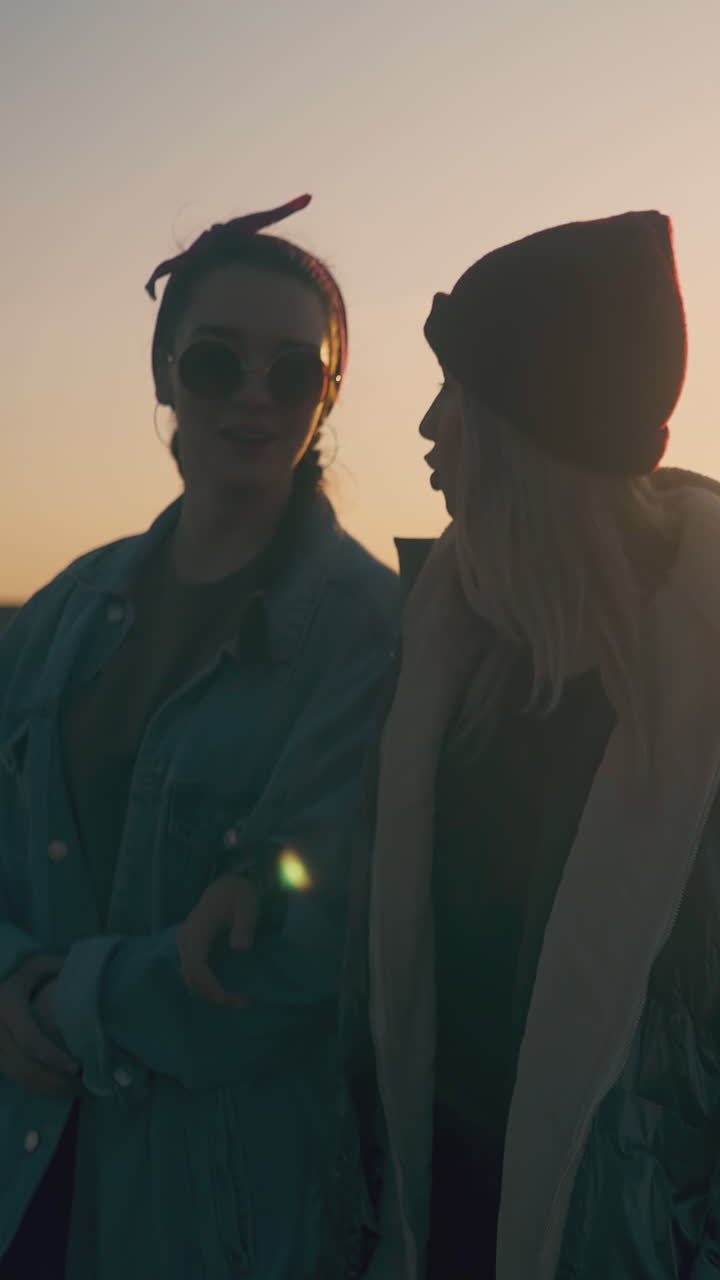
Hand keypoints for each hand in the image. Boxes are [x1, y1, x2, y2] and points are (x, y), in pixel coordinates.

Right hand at [0, 954, 81, 1097]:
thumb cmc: (20, 972)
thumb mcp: (38, 964)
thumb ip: (62, 969)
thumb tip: (98, 980)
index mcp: (7, 1003)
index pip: (30, 1039)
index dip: (53, 1057)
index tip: (77, 1068)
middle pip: (24, 1068)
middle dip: (56, 1083)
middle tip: (85, 1089)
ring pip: (19, 1078)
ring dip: (49, 1089)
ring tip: (78, 1091)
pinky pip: (16, 1079)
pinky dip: (38, 1087)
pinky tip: (59, 1087)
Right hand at [176, 875, 257, 1008]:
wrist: (225, 887)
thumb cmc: (238, 896)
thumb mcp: (247, 906)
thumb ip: (245, 925)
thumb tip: (240, 948)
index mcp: (196, 931)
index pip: (195, 965)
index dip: (208, 984)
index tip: (226, 998)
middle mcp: (185, 940)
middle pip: (190, 977)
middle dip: (212, 995)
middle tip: (240, 1004)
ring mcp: (184, 946)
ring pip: (190, 979)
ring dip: (209, 994)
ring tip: (238, 1001)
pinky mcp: (189, 950)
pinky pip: (193, 974)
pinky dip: (207, 987)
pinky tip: (226, 993)